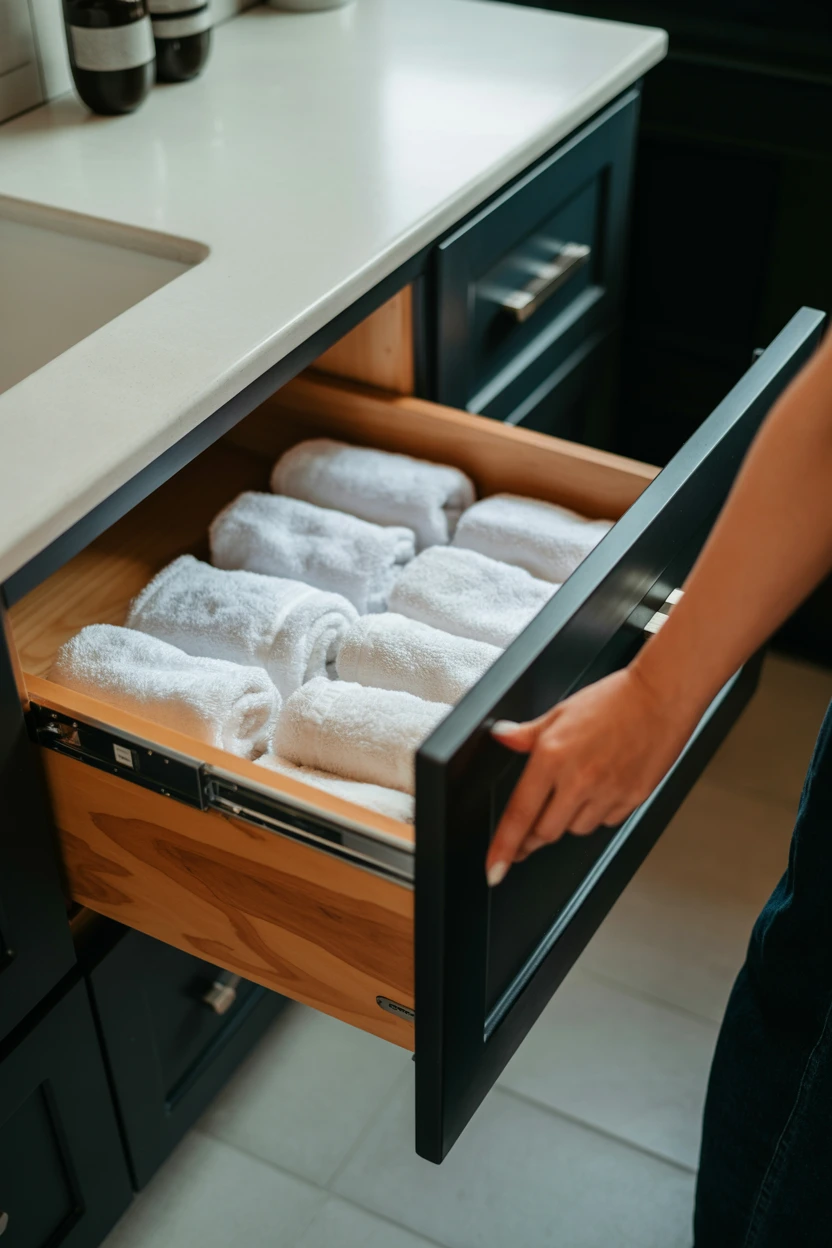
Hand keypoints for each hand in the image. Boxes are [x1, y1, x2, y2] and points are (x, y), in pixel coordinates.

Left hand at [485, 664, 699, 885]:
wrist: (660, 696)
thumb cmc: (613, 700)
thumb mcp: (560, 712)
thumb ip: (527, 733)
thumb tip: (502, 736)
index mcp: (553, 757)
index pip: (519, 814)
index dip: (503, 848)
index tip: (494, 870)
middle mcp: (578, 780)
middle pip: (546, 832)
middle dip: (533, 836)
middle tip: (528, 832)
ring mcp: (607, 792)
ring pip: (576, 829)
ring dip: (568, 820)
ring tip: (576, 791)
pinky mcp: (632, 799)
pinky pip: (606, 821)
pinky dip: (598, 813)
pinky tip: (601, 789)